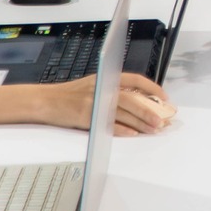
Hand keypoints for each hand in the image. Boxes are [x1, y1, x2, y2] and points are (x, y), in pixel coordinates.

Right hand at [40, 73, 177, 136]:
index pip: (135, 80)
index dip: (152, 88)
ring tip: (152, 129)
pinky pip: (108, 124)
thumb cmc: (69, 95)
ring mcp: (93, 102)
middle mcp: (101, 87)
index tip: (164, 97)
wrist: (46, 101)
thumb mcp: (93, 84)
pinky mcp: (86, 116)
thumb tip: (138, 101)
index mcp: (105, 76)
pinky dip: (122, 129)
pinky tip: (133, 133)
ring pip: (123, 113)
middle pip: (131, 99)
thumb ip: (113, 90)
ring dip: (140, 122)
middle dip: (149, 110)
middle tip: (162, 120)